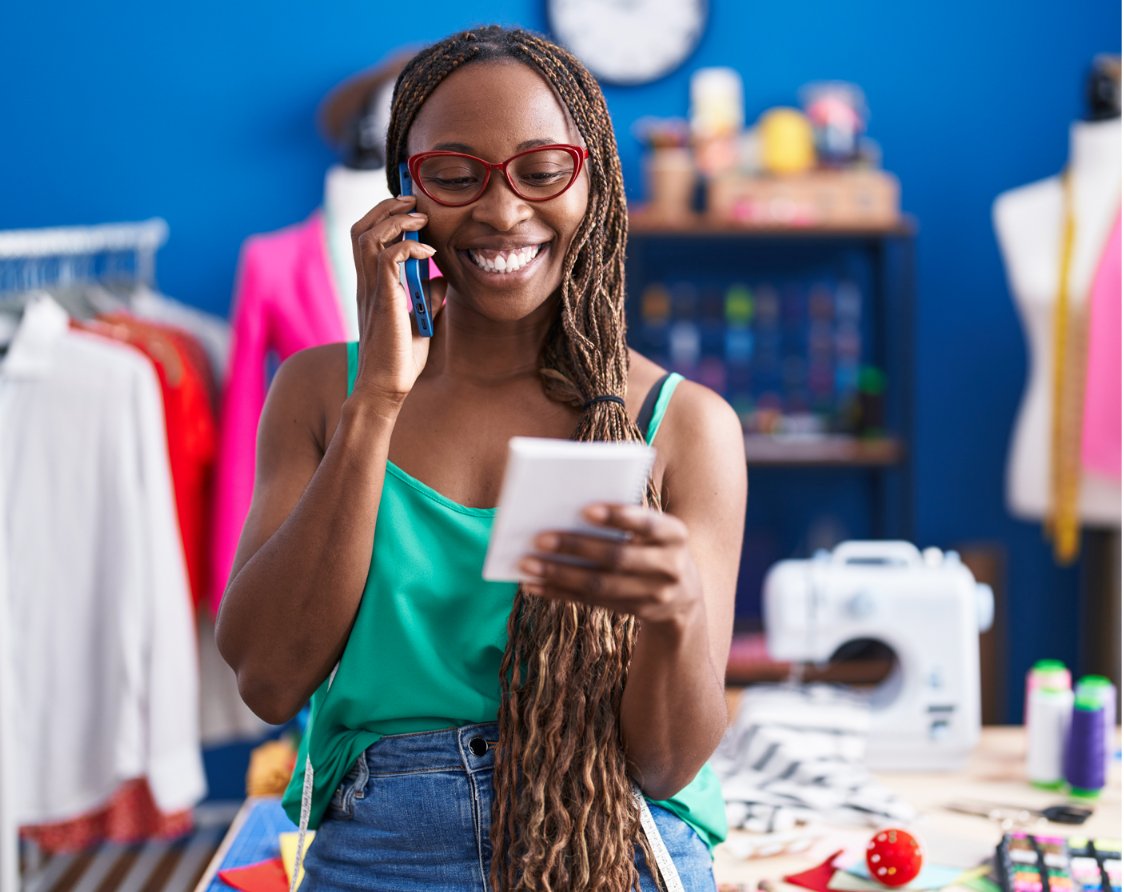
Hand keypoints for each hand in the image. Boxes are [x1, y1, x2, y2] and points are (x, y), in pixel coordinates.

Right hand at [349, 195, 447, 409]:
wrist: (385, 387)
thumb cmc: (399, 360)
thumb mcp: (419, 322)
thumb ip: (427, 297)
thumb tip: (441, 278)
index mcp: (370, 286)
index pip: (365, 237)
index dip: (383, 216)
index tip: (409, 210)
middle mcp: (366, 284)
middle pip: (361, 228)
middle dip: (387, 208)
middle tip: (413, 202)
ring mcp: (371, 291)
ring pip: (369, 236)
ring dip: (396, 220)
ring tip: (421, 217)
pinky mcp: (384, 300)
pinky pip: (389, 258)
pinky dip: (409, 247)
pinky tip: (428, 253)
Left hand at [518, 504, 702, 627]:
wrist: (684, 594)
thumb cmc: (655, 545)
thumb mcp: (656, 530)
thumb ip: (627, 518)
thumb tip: (569, 511)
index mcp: (676, 534)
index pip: (648, 523)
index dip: (618, 517)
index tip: (585, 509)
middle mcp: (670, 566)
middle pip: (618, 557)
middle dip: (576, 547)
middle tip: (539, 538)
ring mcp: (654, 594)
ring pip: (600, 585)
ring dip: (560, 574)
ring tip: (527, 563)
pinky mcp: (636, 612)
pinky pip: (592, 602)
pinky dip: (560, 592)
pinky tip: (535, 584)